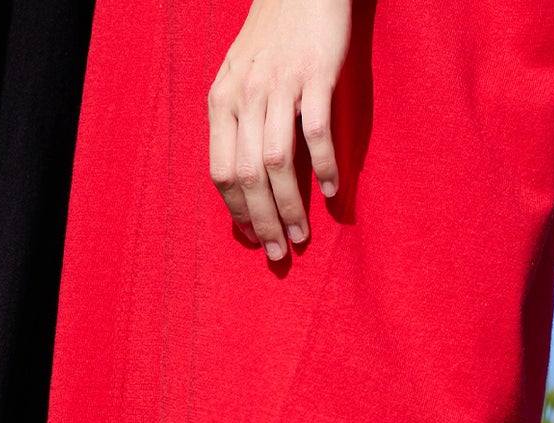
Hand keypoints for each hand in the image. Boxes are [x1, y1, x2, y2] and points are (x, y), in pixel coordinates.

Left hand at [208, 0, 351, 260]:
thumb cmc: (273, 38)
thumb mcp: (240, 78)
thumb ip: (238, 123)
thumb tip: (244, 180)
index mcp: (222, 101)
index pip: (221, 173)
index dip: (236, 214)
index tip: (252, 240)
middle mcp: (244, 96)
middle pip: (247, 177)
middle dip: (262, 222)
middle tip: (278, 253)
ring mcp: (279, 86)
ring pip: (277, 163)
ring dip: (290, 207)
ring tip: (302, 236)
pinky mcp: (314, 75)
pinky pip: (315, 133)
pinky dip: (324, 167)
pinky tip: (332, 192)